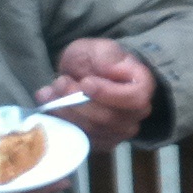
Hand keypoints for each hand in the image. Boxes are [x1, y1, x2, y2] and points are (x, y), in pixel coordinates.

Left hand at [39, 38, 155, 148]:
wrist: (88, 76)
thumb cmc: (96, 61)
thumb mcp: (98, 49)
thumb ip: (103, 58)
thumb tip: (107, 70)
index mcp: (142, 86)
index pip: (134, 98)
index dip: (109, 93)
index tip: (85, 82)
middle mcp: (136, 114)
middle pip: (109, 118)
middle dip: (79, 102)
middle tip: (60, 83)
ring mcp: (119, 132)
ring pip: (92, 130)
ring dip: (66, 111)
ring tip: (49, 92)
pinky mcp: (100, 142)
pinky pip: (81, 138)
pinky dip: (62, 122)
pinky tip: (50, 106)